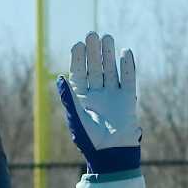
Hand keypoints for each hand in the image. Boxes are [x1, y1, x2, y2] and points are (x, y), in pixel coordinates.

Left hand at [55, 32, 139, 175]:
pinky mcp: (127, 99)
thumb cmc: (90, 140)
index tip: (78, 44)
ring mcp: (113, 95)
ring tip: (107, 37)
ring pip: (111, 70)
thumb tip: (58, 77)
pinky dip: (127, 66)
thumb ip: (68, 98)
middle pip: (95, 68)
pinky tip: (125, 52)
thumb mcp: (76, 118)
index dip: (78, 58)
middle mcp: (97, 94)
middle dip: (93, 52)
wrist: (112, 154)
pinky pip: (128, 79)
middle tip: (92, 34)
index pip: (79, 73)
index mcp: (81, 98)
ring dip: (108, 54)